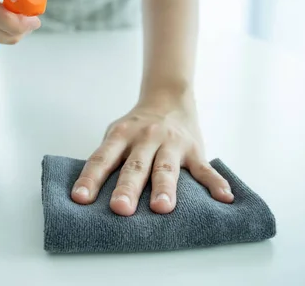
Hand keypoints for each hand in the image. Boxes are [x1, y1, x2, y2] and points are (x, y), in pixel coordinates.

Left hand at [71, 93, 233, 215]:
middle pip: (135, 166)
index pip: (102, 158)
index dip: (90, 178)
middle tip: (120, 208)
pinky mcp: (194, 150)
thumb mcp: (117, 134)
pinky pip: (205, 169)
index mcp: (121, 136)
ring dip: (164, 188)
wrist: (169, 97)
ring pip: (167, 168)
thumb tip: (90, 196)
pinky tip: (224, 198)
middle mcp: (145, 138)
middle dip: (127, 188)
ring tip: (162, 207)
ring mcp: (171, 144)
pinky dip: (216, 183)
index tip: (80, 199)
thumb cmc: (136, 127)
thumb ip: (109, 159)